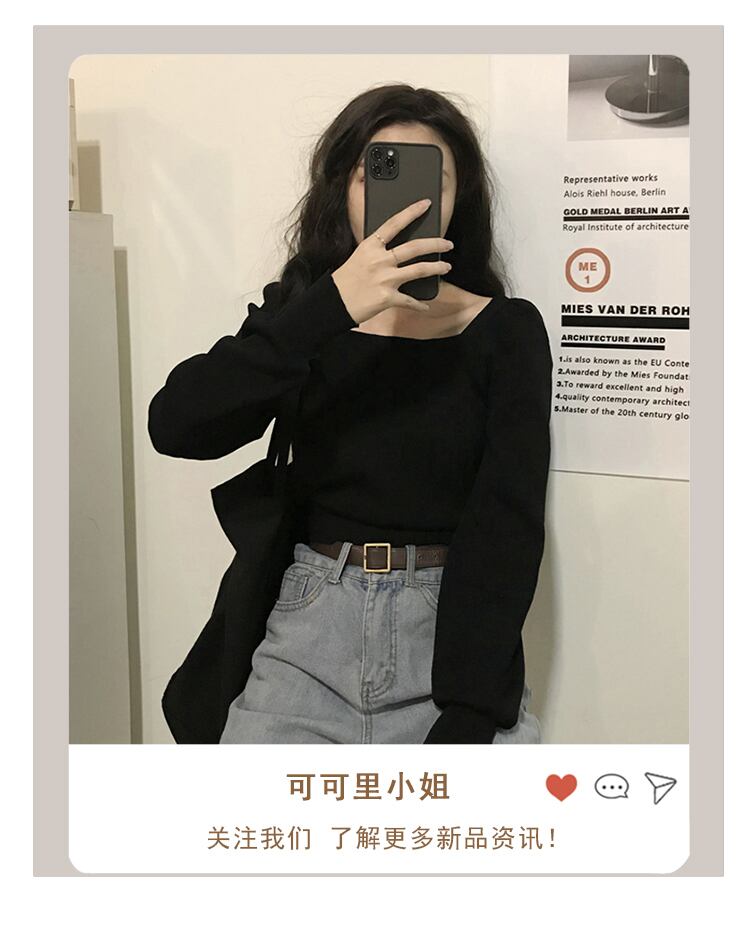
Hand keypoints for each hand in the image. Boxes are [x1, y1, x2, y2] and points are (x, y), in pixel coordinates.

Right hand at [331, 198, 453, 324]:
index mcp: (371, 246)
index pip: (394, 224)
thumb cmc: (345, 280)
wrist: (334, 302)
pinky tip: (426, 305)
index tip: (426, 204)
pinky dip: (419, 304)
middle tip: (448, 243)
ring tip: (446, 267)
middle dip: (436, 244)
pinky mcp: (388, 298)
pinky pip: (410, 300)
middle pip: (415, 247)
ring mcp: (385, 279)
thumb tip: (398, 250)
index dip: (412, 212)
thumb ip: (378, 251)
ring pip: (419, 270)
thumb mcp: (359, 257)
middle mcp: (380, 260)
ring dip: (437, 268)